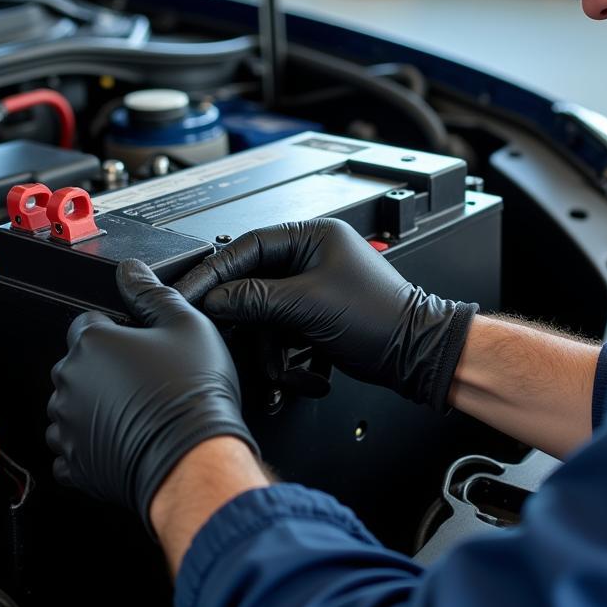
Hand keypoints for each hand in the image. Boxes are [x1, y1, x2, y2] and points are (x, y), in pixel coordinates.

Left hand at [47, 260, 258, 533]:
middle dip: (106, 366)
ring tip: (139, 406)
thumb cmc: (190, 392)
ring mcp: (68, 425)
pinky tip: (124, 435)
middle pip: (79, 363)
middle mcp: (70, 382)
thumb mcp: (186, 323)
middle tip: (147, 375)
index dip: (118, 329)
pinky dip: (91, 441)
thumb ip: (152, 292)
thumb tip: (132, 270)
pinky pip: (73, 445)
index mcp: (92, 343)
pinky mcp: (74, 462)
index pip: (88, 322)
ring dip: (96, 403)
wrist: (192, 456)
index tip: (141, 342)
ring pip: (73, 403)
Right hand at [175, 218, 477, 411]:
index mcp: (313, 236)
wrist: (416, 353)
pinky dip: (285, 353)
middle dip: (245, 316)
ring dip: (270, 345)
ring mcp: (314, 286)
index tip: (191, 291)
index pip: (248, 245)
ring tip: (283, 366)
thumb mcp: (307, 304)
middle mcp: (312, 256)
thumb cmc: (381, 317)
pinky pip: (282, 329)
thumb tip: (214, 298)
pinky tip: (300, 370)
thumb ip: (255, 298)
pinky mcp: (316, 314)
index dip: (215, 270)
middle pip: (252, 280)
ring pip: (265, 311)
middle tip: (223, 332)